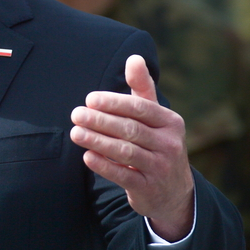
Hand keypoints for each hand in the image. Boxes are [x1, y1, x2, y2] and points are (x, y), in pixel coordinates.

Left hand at [70, 54, 194, 240]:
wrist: (173, 192)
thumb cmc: (157, 143)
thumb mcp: (156, 117)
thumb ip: (142, 88)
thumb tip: (134, 57)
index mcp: (170, 122)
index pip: (141, 108)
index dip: (114, 103)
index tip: (90, 99)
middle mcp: (169, 144)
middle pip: (131, 129)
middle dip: (101, 121)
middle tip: (76, 114)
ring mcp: (160, 168)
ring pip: (126, 151)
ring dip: (98, 141)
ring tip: (75, 133)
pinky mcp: (148, 188)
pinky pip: (123, 175)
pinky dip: (104, 166)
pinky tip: (87, 157)